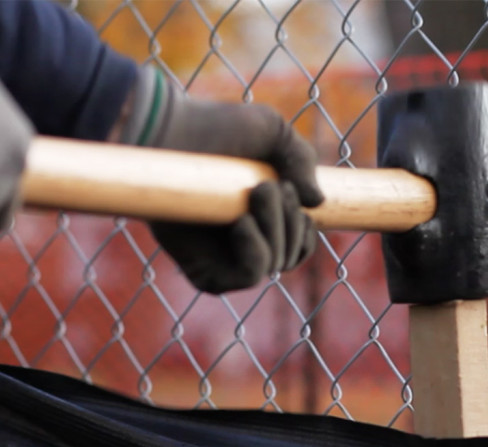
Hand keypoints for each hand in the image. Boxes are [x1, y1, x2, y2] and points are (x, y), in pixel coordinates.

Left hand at [120, 67, 324, 293]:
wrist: (171, 132)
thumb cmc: (215, 128)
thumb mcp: (273, 133)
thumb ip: (303, 161)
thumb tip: (316, 205)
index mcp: (263, 220)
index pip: (299, 247)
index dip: (305, 228)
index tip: (293, 193)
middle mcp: (244, 245)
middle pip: (291, 256)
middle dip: (290, 219)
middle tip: (266, 186)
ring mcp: (224, 260)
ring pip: (274, 265)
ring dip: (276, 228)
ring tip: (256, 193)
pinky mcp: (203, 270)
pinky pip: (246, 277)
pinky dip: (256, 254)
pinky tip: (242, 223)